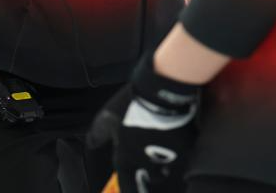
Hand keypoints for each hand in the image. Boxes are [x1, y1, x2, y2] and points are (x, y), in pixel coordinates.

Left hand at [88, 51, 199, 192]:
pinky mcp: (184, 149)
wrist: (160, 93)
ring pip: (166, 167)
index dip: (129, 188)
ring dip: (165, 161)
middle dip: (151, 174)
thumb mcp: (107, 117)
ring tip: (167, 149)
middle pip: (150, 177)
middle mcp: (146, 164)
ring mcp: (167, 158)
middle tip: (155, 167)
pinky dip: (181, 148)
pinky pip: (184, 154)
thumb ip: (97, 134)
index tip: (133, 186)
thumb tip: (91, 143)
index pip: (127, 185)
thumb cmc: (131, 105)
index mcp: (126, 159)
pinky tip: (180, 137)